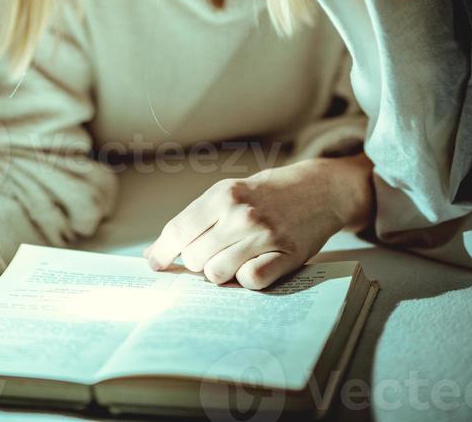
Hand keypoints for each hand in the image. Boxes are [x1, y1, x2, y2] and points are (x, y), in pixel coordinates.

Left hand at [142, 158, 345, 289]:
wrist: (318, 189)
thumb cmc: (266, 194)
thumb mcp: (229, 193)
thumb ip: (195, 220)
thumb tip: (153, 253)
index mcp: (222, 195)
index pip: (178, 231)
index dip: (162, 252)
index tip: (155, 264)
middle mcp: (240, 214)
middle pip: (194, 257)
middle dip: (196, 262)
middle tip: (213, 252)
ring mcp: (264, 235)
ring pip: (217, 273)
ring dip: (219, 272)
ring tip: (232, 258)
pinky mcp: (286, 255)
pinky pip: (250, 282)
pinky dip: (246, 279)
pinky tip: (252, 265)